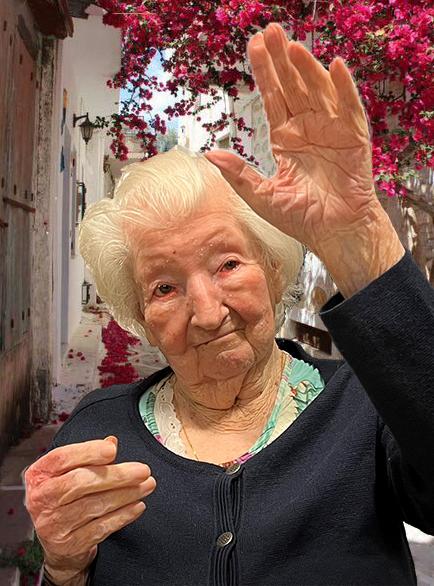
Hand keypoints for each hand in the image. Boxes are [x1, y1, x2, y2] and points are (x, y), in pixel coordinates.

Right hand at [24, 436, 155, 583]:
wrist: (58, 542)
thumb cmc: (66, 498)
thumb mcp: (70, 472)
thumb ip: (89, 456)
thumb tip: (111, 442)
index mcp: (40, 475)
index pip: (62, 458)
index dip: (88, 452)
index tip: (112, 450)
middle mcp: (41, 499)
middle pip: (80, 482)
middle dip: (116, 475)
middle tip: (142, 470)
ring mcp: (54, 524)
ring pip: (94, 505)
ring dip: (126, 494)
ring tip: (147, 485)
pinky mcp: (69, 544)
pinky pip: (101, 527)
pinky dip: (123, 515)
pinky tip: (138, 505)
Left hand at [205, 23, 403, 294]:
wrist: (335, 233)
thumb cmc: (300, 218)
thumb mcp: (262, 197)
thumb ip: (239, 175)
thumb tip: (208, 155)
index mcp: (285, 138)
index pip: (273, 97)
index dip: (265, 71)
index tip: (255, 44)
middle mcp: (307, 128)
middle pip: (293, 86)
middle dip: (282, 59)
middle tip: (271, 30)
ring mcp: (331, 130)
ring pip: (318, 91)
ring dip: (307, 68)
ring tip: (293, 46)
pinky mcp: (354, 138)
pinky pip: (349, 108)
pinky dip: (344, 88)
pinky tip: (335, 67)